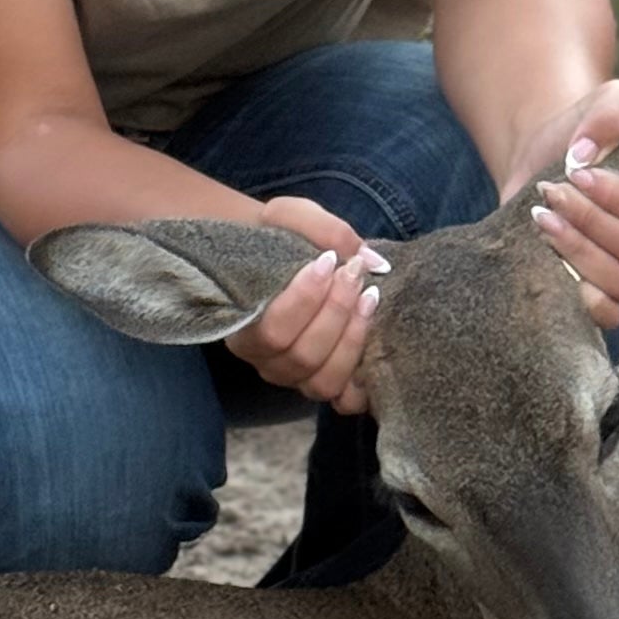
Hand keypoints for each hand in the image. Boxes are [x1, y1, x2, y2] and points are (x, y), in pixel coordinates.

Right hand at [224, 194, 384, 413]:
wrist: (280, 256)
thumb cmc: (278, 239)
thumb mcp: (290, 217)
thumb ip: (324, 229)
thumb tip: (371, 259)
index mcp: (242, 328)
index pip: (271, 331)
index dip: (304, 301)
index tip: (327, 261)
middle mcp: (266, 362)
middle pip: (301, 357)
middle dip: (335, 313)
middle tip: (354, 273)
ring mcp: (296, 378)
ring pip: (322, 382)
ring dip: (351, 340)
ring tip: (370, 299)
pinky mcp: (326, 385)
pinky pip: (345, 401)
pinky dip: (362, 382)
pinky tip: (375, 339)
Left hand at [511, 81, 618, 327]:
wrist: (540, 159)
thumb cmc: (583, 132)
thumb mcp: (603, 102)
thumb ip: (611, 111)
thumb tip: (587, 153)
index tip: (578, 173)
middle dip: (592, 221)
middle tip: (553, 193)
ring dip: (579, 251)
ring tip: (544, 218)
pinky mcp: (602, 293)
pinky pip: (610, 315)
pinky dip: (587, 299)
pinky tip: (556, 266)